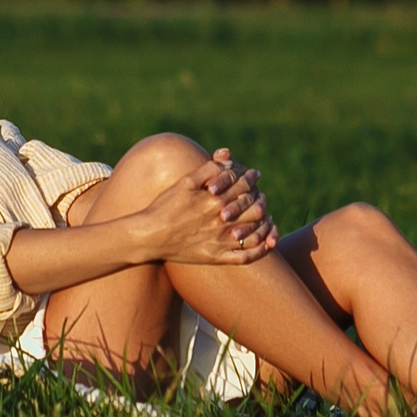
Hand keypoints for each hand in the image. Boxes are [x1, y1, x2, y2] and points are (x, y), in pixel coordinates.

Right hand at [135, 149, 276, 265]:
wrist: (149, 235)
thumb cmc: (165, 206)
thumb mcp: (185, 182)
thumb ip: (208, 169)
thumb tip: (227, 159)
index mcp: (215, 200)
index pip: (244, 187)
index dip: (251, 178)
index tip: (254, 175)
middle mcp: (221, 221)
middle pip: (255, 208)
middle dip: (260, 199)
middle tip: (261, 195)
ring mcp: (220, 241)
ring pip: (255, 232)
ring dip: (265, 223)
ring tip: (267, 217)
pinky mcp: (217, 257)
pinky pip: (247, 256)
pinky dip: (261, 248)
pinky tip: (266, 242)